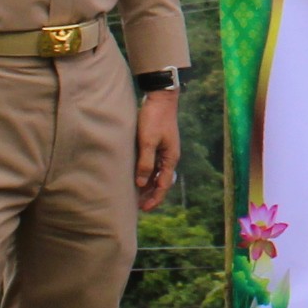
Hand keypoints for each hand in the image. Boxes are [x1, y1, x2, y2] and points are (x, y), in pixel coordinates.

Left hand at [134, 89, 180, 212]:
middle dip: (151, 194)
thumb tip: (140, 183)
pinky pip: (153, 164)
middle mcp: (170, 157)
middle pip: (161, 181)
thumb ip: (145, 162)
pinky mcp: (158, 144)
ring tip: (136, 194)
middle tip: (138, 205)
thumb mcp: (148, 141)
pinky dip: (146, 172)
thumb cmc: (154, 118)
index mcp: (170, 158)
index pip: (163, 185)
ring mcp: (165, 150)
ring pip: (157, 173)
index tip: (143, 209)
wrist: (161, 98)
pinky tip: (137, 175)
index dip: (154, 198)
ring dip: (148, 184)